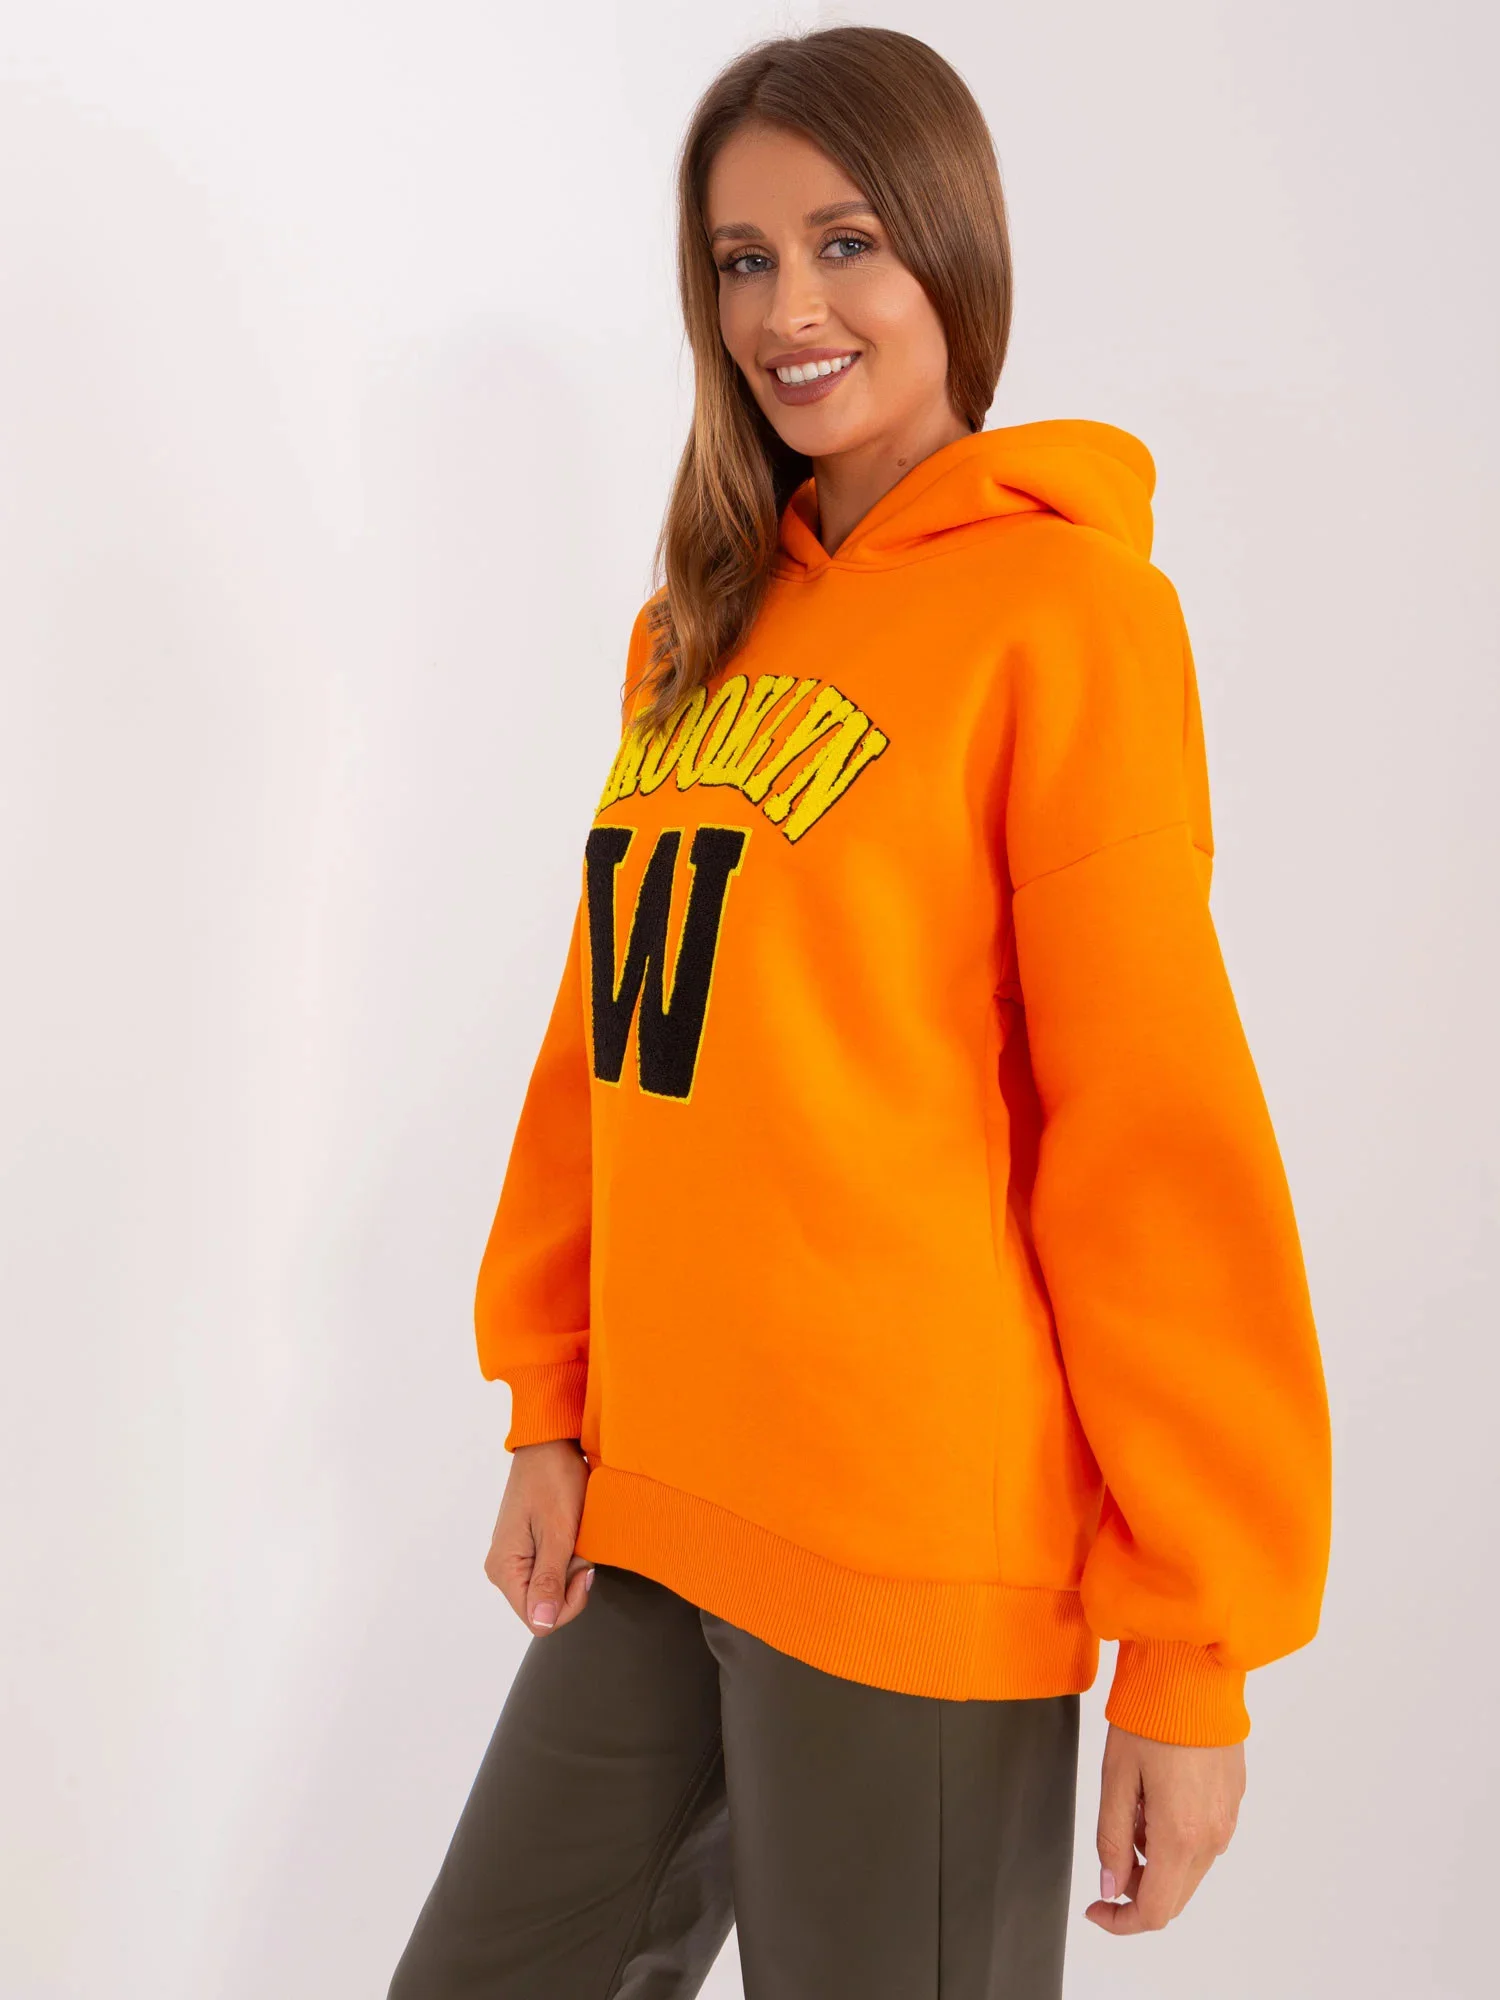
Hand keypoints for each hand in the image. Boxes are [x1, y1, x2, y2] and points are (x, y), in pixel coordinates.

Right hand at [484, 1437, 593, 1635]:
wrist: (549, 1443)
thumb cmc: (554, 1480)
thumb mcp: (559, 1531)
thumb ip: (550, 1580)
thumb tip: (542, 1624)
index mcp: (504, 1568)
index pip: (538, 1621)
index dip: (568, 1603)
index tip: (582, 1567)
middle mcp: (502, 1568)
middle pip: (544, 1608)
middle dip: (570, 1584)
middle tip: (579, 1546)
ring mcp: (513, 1558)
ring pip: (550, 1589)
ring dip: (570, 1569)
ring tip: (575, 1536)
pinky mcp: (524, 1548)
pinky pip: (550, 1571)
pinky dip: (566, 1558)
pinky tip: (570, 1534)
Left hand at [1086, 1721, 1244, 1933]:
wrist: (1192, 1671)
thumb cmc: (1150, 1716)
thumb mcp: (1116, 1777)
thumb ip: (1111, 1838)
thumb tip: (1109, 1886)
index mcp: (1181, 1836)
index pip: (1155, 1912)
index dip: (1120, 1920)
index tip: (1095, 1907)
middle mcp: (1212, 1837)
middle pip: (1174, 1896)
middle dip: (1136, 1887)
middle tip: (1110, 1850)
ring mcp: (1228, 1819)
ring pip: (1189, 1869)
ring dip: (1156, 1859)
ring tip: (1134, 1805)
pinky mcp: (1233, 1801)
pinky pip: (1204, 1840)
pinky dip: (1176, 1837)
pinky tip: (1157, 1795)